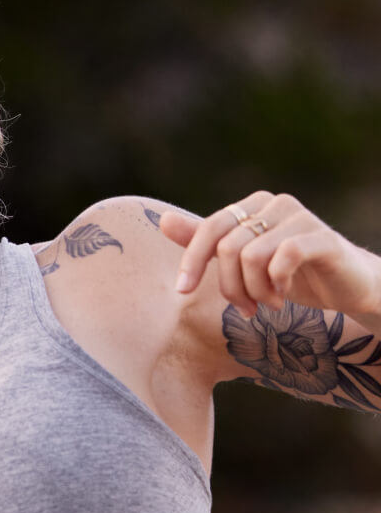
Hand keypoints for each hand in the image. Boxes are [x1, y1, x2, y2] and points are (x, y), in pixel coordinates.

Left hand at [160, 191, 380, 323]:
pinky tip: (284, 294)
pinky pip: (283, 258)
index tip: (182, 291)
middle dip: (229, 287)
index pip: (208, 229)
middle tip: (245, 308)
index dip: (190, 262)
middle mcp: (275, 204)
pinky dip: (277, 285)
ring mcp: (301, 217)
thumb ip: (205, 241)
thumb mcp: (241, 261)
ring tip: (268, 302)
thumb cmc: (291, 274)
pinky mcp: (323, 238)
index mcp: (252, 206)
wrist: (348, 287)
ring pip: (251, 257)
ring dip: (254, 291)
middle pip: (227, 248)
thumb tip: (164, 221)